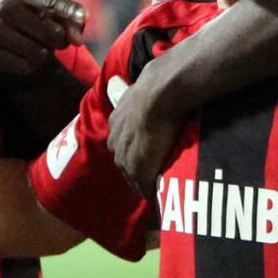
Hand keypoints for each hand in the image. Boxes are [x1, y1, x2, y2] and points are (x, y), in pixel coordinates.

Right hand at [0, 0, 87, 77]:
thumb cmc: (30, 14)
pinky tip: (23, 54)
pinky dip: (31, 64)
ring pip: (40, 53)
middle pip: (53, 33)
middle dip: (60, 39)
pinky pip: (26, 66)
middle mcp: (4, 8)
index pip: (53, 2)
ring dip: (45, 53)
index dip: (70, 12)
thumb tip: (78, 39)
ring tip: (37, 44)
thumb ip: (70, 15)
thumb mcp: (47, 6)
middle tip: (55, 38)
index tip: (84, 17)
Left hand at [108, 52, 185, 198]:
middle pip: (124, 165)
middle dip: (137, 170)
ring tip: (159, 187)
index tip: (147, 156)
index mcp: (115, 125)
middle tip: (153, 174)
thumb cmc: (154, 87)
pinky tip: (162, 194)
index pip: (122, 145)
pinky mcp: (139, 171)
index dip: (135, 152)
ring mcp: (126, 159)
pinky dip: (152, 192)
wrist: (159, 95)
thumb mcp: (136, 91)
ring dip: (143, 183)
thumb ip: (131, 94)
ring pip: (133, 179)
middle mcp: (116, 143)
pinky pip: (145, 188)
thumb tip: (127, 82)